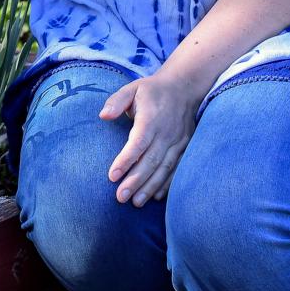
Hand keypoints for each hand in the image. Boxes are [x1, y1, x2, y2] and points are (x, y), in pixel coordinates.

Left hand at [97, 71, 201, 206]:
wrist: (184, 88)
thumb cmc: (151, 91)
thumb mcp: (132, 88)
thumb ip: (116, 101)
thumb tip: (103, 115)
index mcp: (152, 119)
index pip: (138, 143)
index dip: (125, 160)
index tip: (112, 176)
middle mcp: (168, 133)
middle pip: (151, 161)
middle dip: (135, 181)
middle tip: (120, 197)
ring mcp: (180, 142)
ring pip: (165, 168)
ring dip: (150, 187)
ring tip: (136, 202)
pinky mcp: (186, 147)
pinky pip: (177, 168)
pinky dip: (168, 184)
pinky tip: (156, 196)